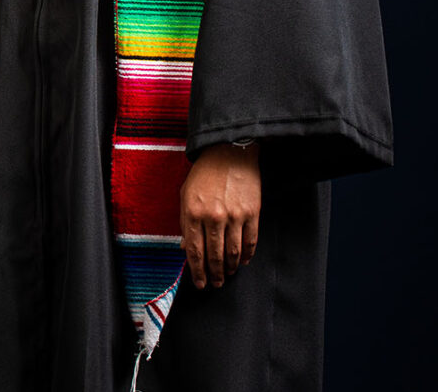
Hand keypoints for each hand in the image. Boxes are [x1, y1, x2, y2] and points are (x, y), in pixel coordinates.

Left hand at [179, 143, 259, 289]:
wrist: (228, 152)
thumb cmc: (204, 174)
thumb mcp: (186, 194)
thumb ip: (185, 223)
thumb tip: (185, 249)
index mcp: (193, 212)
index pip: (195, 252)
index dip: (198, 272)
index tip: (201, 284)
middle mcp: (213, 217)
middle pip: (214, 256)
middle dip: (215, 275)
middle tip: (216, 284)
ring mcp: (234, 216)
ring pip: (233, 253)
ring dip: (230, 268)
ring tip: (228, 274)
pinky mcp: (252, 213)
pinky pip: (250, 242)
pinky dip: (247, 256)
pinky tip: (243, 261)